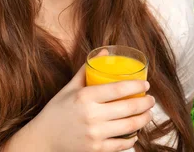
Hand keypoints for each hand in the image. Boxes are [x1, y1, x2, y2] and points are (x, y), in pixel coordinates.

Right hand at [29, 60, 154, 151]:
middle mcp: (90, 115)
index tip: (147, 84)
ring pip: (130, 126)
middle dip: (146, 103)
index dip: (137, 86)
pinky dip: (132, 138)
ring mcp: (94, 134)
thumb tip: (105, 52)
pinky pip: (121, 144)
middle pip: (129, 107)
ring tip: (148, 114)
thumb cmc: (57, 111)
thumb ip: (88, 70)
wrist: (42, 140)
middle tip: (151, 100)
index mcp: (85, 97)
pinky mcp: (95, 149)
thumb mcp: (70, 88)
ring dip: (144, 119)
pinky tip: (136, 132)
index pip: (118, 89)